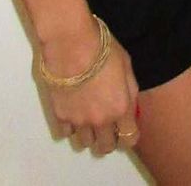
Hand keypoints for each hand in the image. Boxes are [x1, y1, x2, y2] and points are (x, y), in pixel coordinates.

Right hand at [43, 29, 140, 154]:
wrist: (71, 42)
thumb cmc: (102, 48)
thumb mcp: (127, 65)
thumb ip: (129, 90)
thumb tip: (129, 105)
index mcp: (121, 108)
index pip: (129, 139)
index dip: (128, 136)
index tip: (124, 129)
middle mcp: (101, 120)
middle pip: (106, 147)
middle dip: (107, 139)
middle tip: (104, 126)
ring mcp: (79, 121)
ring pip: (85, 143)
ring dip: (88, 134)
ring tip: (86, 118)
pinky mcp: (60, 116)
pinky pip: (65, 133)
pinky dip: (69, 127)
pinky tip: (71, 112)